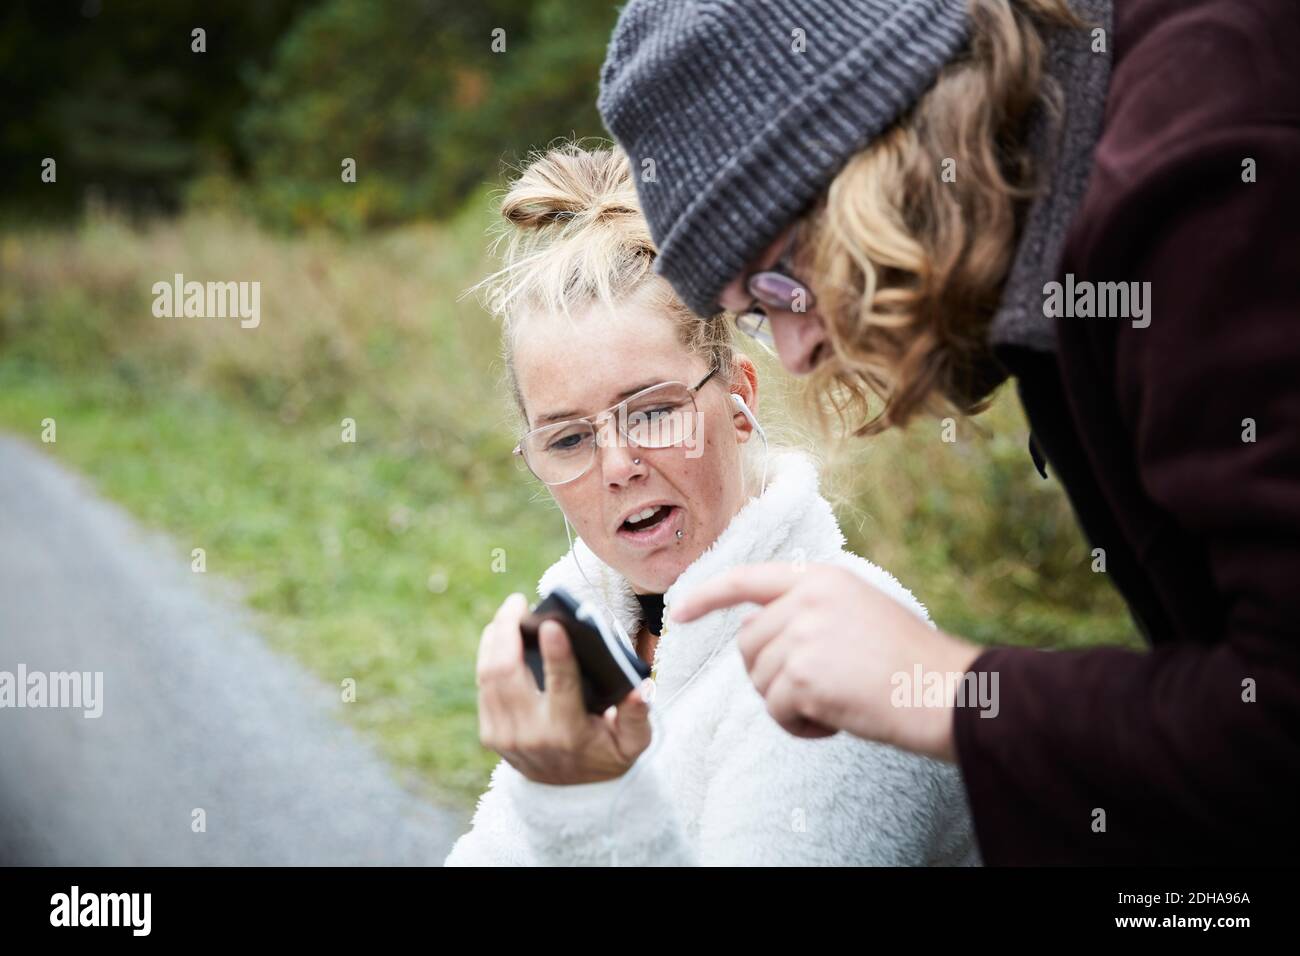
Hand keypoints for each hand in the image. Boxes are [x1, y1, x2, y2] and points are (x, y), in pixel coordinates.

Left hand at [475, 593, 651, 783]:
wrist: (570, 795)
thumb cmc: (606, 755)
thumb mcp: (633, 744)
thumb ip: (637, 717)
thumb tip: (640, 690)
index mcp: (568, 733)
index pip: (561, 687)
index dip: (557, 653)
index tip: (551, 623)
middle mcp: (531, 735)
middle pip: (507, 673)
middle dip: (508, 631)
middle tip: (517, 602)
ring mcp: (506, 736)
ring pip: (489, 675)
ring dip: (495, 638)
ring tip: (508, 613)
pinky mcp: (491, 734)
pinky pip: (483, 686)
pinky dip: (488, 655)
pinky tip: (498, 636)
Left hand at [671, 563, 981, 760]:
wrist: (948, 692)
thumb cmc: (913, 663)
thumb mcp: (861, 612)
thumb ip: (809, 612)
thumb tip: (752, 631)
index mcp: (822, 577)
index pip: (748, 578)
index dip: (708, 595)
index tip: (679, 611)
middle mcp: (807, 598)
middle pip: (748, 644)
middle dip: (768, 675)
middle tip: (812, 694)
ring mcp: (802, 634)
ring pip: (759, 680)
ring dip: (788, 704)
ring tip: (832, 706)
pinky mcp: (802, 674)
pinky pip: (776, 711)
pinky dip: (798, 728)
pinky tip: (832, 724)